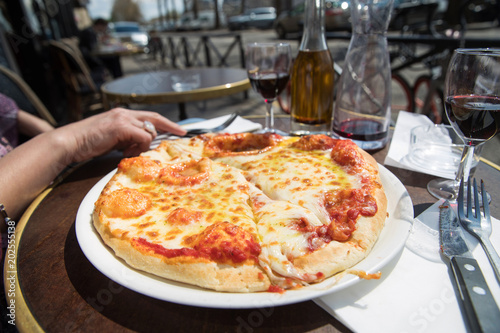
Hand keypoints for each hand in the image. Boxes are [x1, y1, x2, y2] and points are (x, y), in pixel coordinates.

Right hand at [59, 108, 186, 162]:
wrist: (71, 142)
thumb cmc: (88, 143)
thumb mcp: (112, 139)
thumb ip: (127, 138)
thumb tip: (141, 145)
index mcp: (122, 115)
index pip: (149, 116)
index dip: (164, 122)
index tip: (176, 128)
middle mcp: (124, 113)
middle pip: (155, 118)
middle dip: (170, 125)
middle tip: (182, 133)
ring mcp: (123, 118)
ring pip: (149, 131)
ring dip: (144, 144)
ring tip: (128, 152)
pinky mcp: (121, 126)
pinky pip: (142, 137)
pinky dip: (138, 147)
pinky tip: (125, 152)